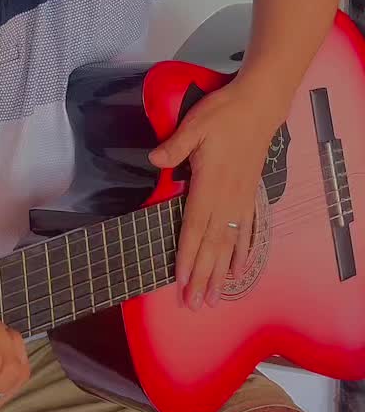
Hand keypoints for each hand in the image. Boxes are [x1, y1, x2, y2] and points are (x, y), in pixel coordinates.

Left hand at [148, 78, 279, 311]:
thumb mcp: (194, 124)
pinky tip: (238, 271)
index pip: (194, 228)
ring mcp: (241, 200)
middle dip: (201, 276)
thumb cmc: (222, 114)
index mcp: (209, 184)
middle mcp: (226, 199)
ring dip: (220, 273)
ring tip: (214, 298)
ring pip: (228, 244)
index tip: (180, 282)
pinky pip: (246, 231)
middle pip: (211, 245)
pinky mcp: (250, 196)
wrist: (257, 107)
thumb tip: (154, 160)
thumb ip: (175, 146)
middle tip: (194, 305)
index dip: (186, 256)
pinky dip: (241, 253)